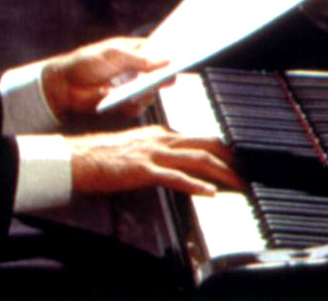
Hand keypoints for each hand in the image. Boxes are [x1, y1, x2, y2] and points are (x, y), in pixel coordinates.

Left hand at [41, 36, 168, 119]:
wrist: (64, 85)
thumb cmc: (87, 62)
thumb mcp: (115, 55)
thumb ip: (141, 59)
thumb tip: (166, 59)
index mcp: (136, 52)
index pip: (160, 52)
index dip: (172, 54)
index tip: (185, 55)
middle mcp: (137, 70)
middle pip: (160, 74)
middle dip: (165, 76)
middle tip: (169, 77)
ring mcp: (131, 88)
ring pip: (151, 93)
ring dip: (146, 93)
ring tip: (138, 91)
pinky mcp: (124, 104)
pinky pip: (137, 108)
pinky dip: (133, 106)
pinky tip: (124, 101)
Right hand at [67, 125, 242, 195]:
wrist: (79, 157)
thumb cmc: (105, 156)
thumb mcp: (139, 147)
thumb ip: (161, 151)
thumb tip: (180, 160)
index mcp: (162, 133)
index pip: (201, 138)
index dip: (224, 150)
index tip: (238, 162)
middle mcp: (162, 139)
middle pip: (206, 145)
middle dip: (231, 160)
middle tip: (248, 173)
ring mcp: (154, 154)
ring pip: (197, 160)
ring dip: (222, 173)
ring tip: (238, 185)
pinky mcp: (143, 170)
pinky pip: (175, 177)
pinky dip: (195, 185)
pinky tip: (209, 193)